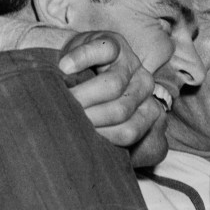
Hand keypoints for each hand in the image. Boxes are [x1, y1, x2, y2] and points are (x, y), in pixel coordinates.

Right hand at [59, 31, 161, 146]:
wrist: (74, 66)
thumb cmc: (86, 102)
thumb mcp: (98, 123)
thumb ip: (105, 139)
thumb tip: (101, 167)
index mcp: (146, 110)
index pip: (130, 131)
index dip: (103, 138)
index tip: (78, 139)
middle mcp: (144, 86)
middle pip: (121, 110)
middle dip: (90, 117)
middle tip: (63, 121)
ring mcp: (132, 63)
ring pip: (113, 85)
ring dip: (84, 94)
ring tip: (64, 99)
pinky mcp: (115, 42)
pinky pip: (101, 51)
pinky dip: (80, 60)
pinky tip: (64, 69)